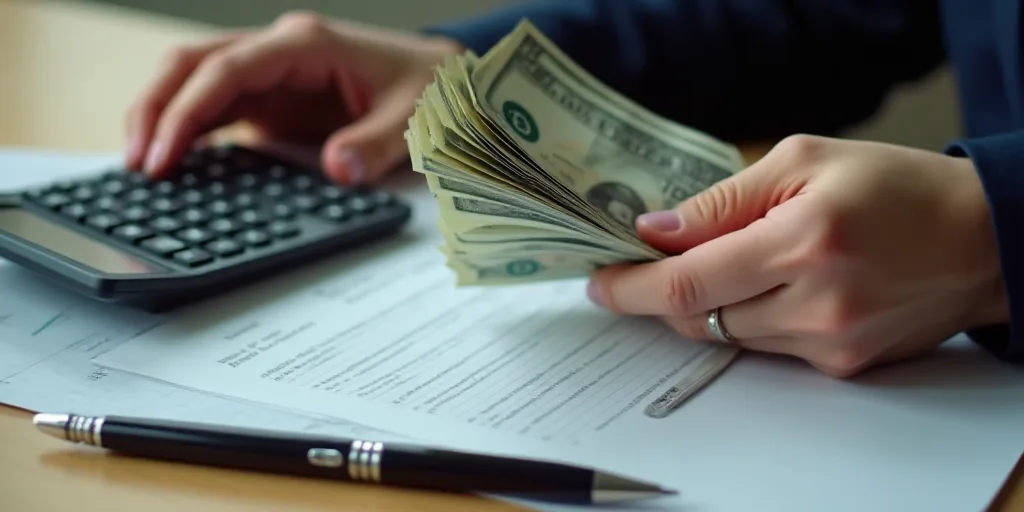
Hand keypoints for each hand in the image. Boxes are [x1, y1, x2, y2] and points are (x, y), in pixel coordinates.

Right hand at [125, 11, 462, 182]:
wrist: (439, 82)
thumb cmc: (425, 92)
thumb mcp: (410, 122)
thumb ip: (375, 146)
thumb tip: (337, 169)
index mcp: (305, 45)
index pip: (227, 68)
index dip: (188, 110)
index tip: (164, 153)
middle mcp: (278, 51)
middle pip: (193, 64)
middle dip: (157, 108)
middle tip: (138, 163)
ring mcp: (271, 72)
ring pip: (195, 81)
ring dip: (163, 117)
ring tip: (142, 167)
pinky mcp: (271, 97)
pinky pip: (215, 104)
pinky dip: (188, 130)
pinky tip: (172, 162)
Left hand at [587, 135, 1009, 377]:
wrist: (981, 239)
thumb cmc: (894, 186)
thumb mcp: (804, 162)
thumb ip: (723, 201)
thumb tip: (655, 231)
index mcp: (802, 241)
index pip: (687, 282)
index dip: (630, 287)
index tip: (597, 282)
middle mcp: (815, 302)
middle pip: (697, 316)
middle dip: (661, 293)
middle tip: (646, 264)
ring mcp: (829, 343)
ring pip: (726, 336)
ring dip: (707, 304)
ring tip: (730, 263)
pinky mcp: (842, 367)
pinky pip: (765, 349)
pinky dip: (749, 318)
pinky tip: (772, 286)